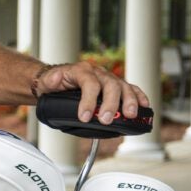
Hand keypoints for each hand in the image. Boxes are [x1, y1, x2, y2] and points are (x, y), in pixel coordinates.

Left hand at [31, 61, 150, 126]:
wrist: (57, 80)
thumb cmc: (53, 83)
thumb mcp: (46, 81)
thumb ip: (50, 80)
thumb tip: (55, 79)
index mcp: (82, 70)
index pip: (90, 83)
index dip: (88, 101)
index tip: (84, 117)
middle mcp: (98, 72)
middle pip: (110, 85)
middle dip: (110, 104)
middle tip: (106, 120)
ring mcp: (109, 78)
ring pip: (123, 87)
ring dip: (129, 101)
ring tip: (130, 115)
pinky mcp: (115, 86)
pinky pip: (131, 89)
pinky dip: (138, 97)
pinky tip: (144, 106)